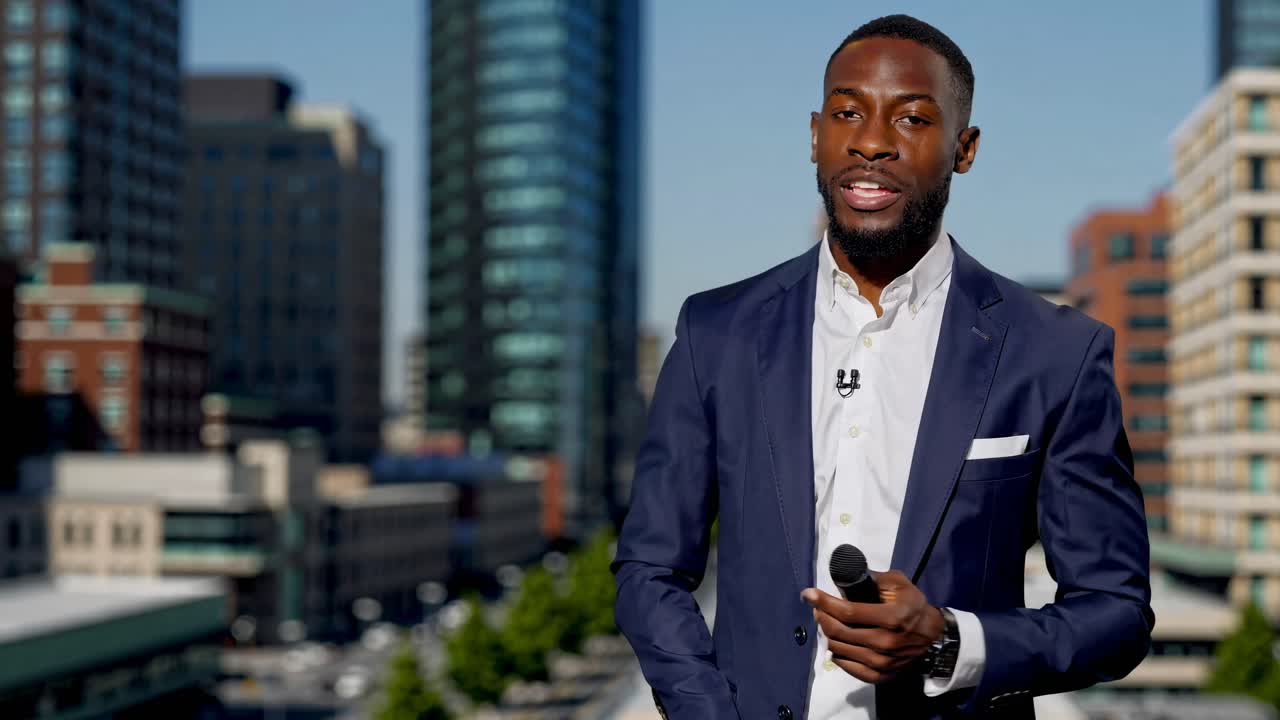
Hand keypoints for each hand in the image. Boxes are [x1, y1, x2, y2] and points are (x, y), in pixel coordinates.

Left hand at [801, 570, 944, 683]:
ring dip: (827, 634)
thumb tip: (844, 575)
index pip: (848, 612)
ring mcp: (883, 662)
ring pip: (840, 649)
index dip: (824, 602)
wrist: (932, 635)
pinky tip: (835, 642)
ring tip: (826, 622)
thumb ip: (872, 579)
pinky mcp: (881, 675)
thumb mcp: (898, 583)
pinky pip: (848, 668)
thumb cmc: (912, 605)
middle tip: (817, 607)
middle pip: (839, 632)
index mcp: (892, 618)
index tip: (808, 594)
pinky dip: (837, 654)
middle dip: (822, 616)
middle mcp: (886, 643)